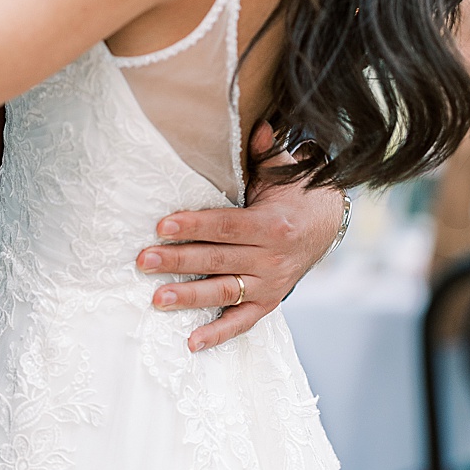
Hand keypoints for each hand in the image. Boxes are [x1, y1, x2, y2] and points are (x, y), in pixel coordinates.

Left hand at [135, 120, 342, 350]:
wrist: (325, 223)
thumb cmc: (292, 193)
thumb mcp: (283, 170)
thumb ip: (266, 152)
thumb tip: (256, 127)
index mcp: (272, 224)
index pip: (226, 226)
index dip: (194, 226)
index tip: (161, 226)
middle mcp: (272, 258)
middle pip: (218, 260)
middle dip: (179, 261)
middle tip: (143, 260)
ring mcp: (270, 284)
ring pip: (225, 292)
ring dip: (190, 297)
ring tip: (157, 299)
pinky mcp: (268, 302)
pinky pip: (242, 322)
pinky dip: (218, 334)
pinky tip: (191, 342)